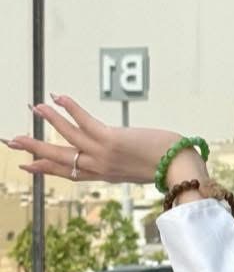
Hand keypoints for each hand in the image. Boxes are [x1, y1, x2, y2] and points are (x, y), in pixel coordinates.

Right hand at [4, 96, 184, 185]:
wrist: (179, 167)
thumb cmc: (164, 165)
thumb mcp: (135, 168)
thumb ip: (119, 163)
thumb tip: (115, 154)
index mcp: (102, 175)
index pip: (67, 172)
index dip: (44, 168)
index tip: (25, 165)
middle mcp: (98, 167)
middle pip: (58, 158)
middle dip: (33, 148)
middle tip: (11, 141)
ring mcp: (102, 154)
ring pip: (67, 136)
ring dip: (50, 120)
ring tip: (35, 107)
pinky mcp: (111, 140)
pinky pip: (85, 121)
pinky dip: (70, 108)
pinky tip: (59, 97)